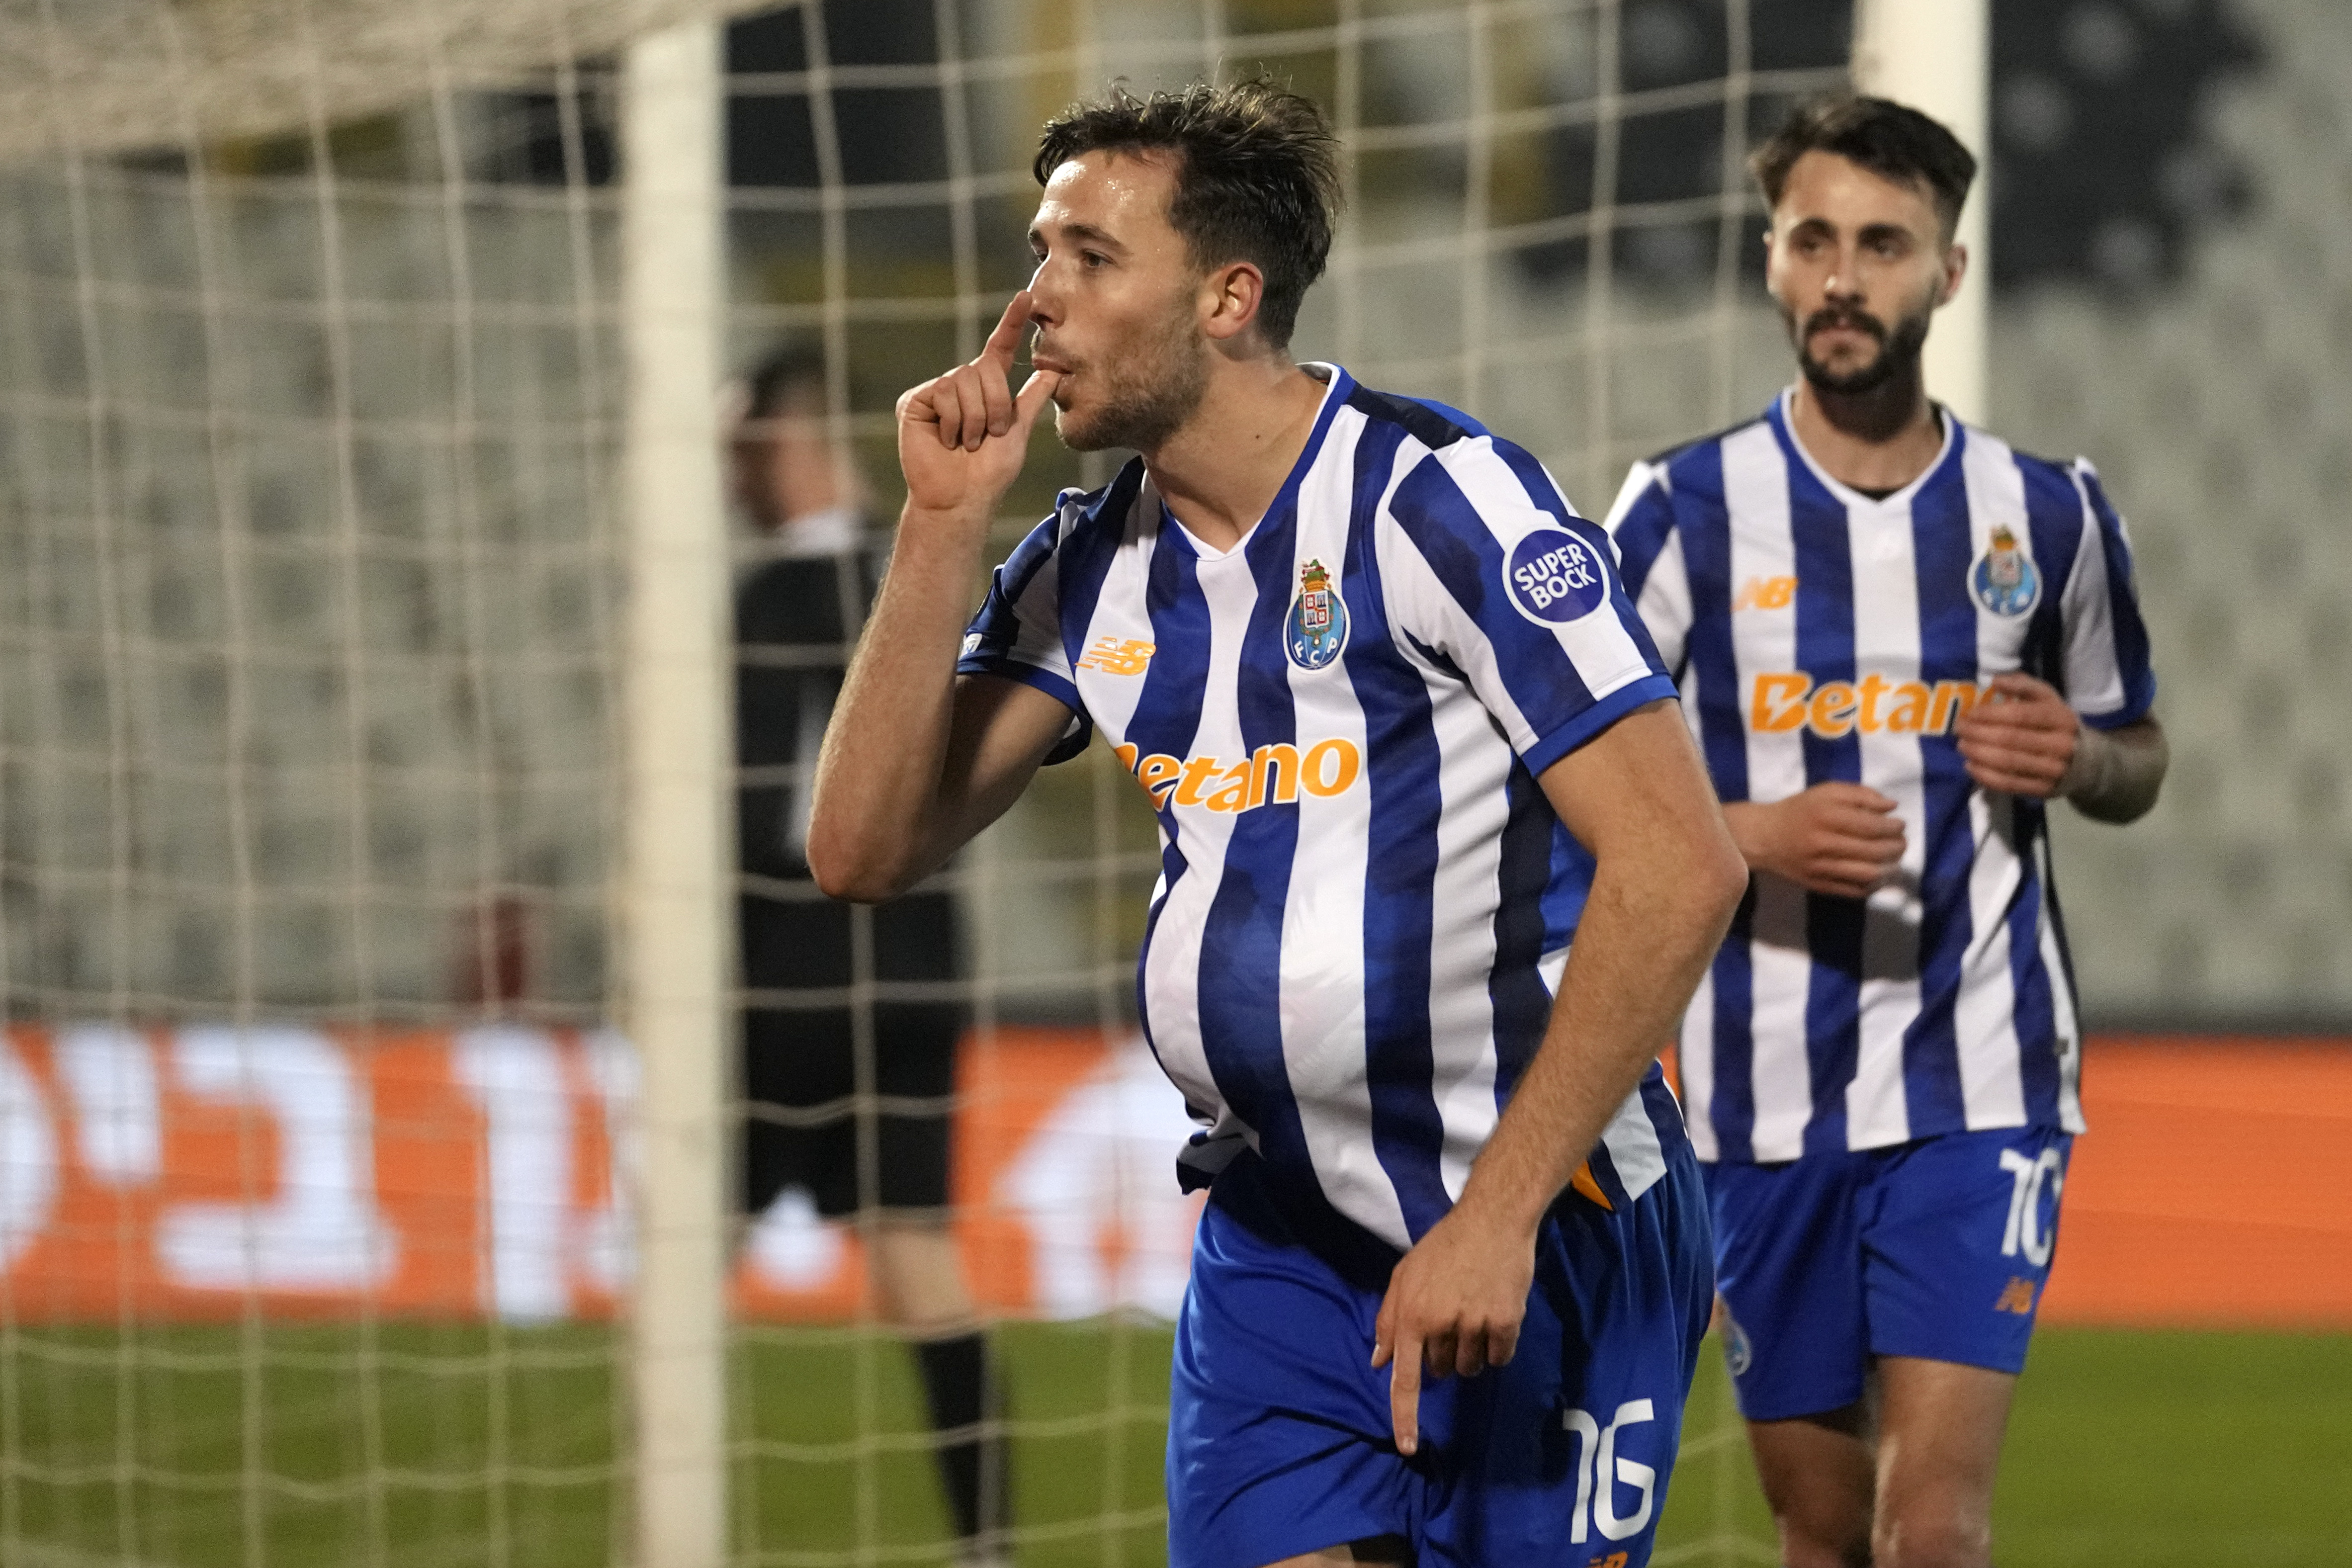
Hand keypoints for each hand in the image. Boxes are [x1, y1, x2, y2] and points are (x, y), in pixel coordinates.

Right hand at [896, 291, 1061, 516]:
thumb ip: (1031, 400)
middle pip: (984, 368)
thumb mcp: (1019, 432)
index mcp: (986, 389)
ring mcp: (936, 392)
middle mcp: (960, 385)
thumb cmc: (990, 473)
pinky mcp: (915, 402)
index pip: (999, 349)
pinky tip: (947, 440)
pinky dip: (954, 420)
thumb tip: (1054, 371)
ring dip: (975, 418)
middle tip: (987, 437)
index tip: (1026, 297)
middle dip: (994, 405)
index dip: (1011, 323)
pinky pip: (943, 392)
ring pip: (963, 380)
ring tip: (968, 442)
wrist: (962, 499)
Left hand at [1370, 1199, 1534, 1455]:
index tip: (1407, 1448)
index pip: (1406, 1378)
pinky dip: (1497, 1346)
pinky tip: (1494, 1314)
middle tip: (1451, 1315)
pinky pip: (1499, 1357)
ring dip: (1470, 1350)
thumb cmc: (1442, 1247)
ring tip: (1472, 1311)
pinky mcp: (1506, 1322)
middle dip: (1442, 1352)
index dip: (1405, 1416)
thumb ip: (1389, 1320)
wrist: (1492, 1220)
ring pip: (1470, 1367)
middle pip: (1440, 1370)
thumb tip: (1378, 1363)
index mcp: (1412, 1315)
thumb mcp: (1404, 1276)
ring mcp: (1476, 1325)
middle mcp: (1442, 1324)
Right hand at [1723, 782, 1904, 898]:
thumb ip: (1860, 795)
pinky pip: (1854, 891)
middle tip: (1901, 842)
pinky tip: (1879, 875)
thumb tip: (1892, 806)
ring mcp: (1820, 867)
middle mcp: (1822, 842)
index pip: (1871, 825)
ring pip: (1868, 874)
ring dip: (1890, 868)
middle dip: (1896, 847)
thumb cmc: (1799, 810)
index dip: (1893, 827)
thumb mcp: (1826, 792)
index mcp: (1825, 815)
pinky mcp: (1818, 885)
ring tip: (1894, 859)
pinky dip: (1874, 885)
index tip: (1900, 824)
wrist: (1764, 838)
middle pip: (1874, 851)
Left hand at [1954, 672, 2078, 798]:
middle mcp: (2060, 744)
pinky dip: (1985, 775)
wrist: (2084, 759)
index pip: (2020, 714)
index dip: (1990, 714)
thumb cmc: (2055, 723)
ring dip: (1978, 754)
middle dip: (1978, 733)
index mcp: (2061, 718)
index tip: (1969, 714)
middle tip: (1960, 729)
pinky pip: (2009, 783)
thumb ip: (2023, 685)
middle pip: (2011, 739)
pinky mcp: (2043, 789)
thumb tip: (1995, 680)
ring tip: (1962, 746)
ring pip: (2008, 762)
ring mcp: (2053, 770)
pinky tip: (1971, 766)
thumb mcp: (2047, 699)